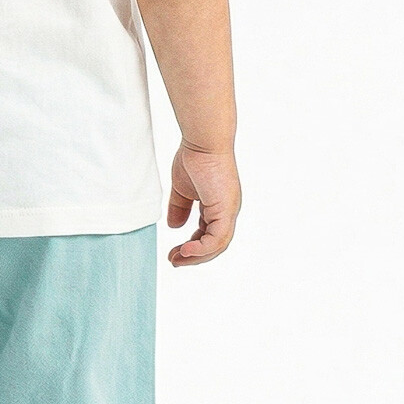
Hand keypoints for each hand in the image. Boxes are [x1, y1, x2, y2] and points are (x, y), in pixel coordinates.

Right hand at [167, 143, 239, 265]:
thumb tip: (174, 227)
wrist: (203, 142)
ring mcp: (229, 211)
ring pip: (217, 245)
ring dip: (196, 256)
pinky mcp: (226, 210)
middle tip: (174, 262)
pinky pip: (217, 238)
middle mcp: (227, 211)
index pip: (208, 234)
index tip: (175, 252)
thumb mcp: (182, 189)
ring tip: (177, 259)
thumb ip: (180, 208)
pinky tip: (186, 250)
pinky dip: (202, 248)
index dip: (192, 246)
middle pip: (214, 245)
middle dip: (193, 256)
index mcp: (219, 206)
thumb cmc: (195, 157)